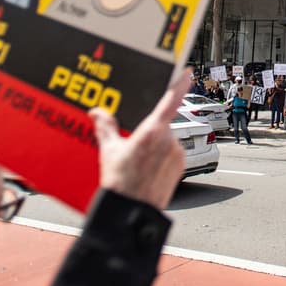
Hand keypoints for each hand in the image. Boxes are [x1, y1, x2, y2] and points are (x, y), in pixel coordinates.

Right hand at [89, 67, 190, 209]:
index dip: (179, 83)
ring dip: (156, 145)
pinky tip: (148, 169)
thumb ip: (105, 128)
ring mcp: (177, 153)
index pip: (170, 100)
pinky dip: (162, 156)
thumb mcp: (109, 152)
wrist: (132, 213)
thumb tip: (98, 112)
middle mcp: (169, 140)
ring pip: (167, 140)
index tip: (187, 71)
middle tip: (135, 146)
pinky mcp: (181, 166)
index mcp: (152, 131)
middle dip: (150, 130)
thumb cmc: (120, 185)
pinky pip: (172, 154)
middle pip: (162, 124)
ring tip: (139, 163)